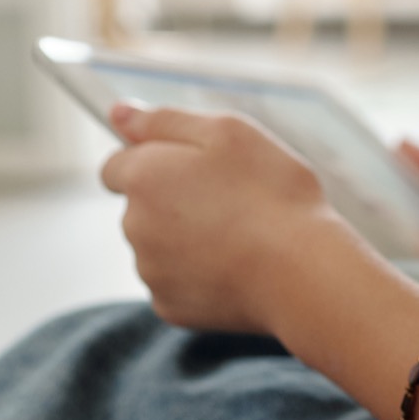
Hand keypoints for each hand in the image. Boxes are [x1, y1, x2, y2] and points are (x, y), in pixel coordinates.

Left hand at [100, 103, 342, 332]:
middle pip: (141, 208)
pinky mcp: (169, 306)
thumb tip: (119, 112)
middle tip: (232, 201)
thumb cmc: (273, 196)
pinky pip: (177, 282)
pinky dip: (200, 275)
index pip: (116, 166)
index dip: (154, 162)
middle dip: (175, 201)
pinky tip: (236, 267)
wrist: (302, 272)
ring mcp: (150, 270)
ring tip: (241, 236)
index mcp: (143, 176)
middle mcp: (133, 224)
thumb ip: (166, 120)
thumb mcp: (228, 133)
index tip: (191, 169)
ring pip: (160, 246)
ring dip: (188, 239)